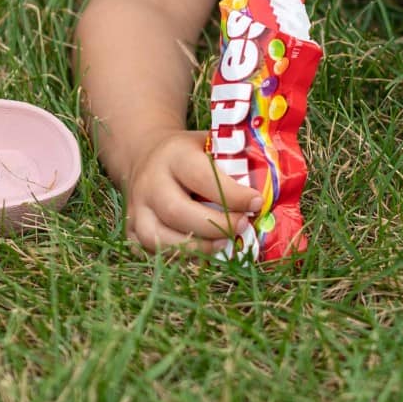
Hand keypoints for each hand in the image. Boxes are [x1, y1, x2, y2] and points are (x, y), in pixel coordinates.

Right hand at [112, 129, 261, 254]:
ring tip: (225, 245)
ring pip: (162, 239)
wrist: (144, 156)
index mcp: (173, 156)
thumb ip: (234, 159)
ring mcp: (137, 210)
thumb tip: (271, 184)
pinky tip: (206, 252)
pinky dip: (183, 257)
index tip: (256, 202)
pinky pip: (156, 252)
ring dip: (199, 248)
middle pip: (178, 212)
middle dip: (216, 225)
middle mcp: (149, 184)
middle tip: (243, 226)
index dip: (231, 194)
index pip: (202, 177)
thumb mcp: (208, 144)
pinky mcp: (131, 231)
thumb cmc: (188, 153)